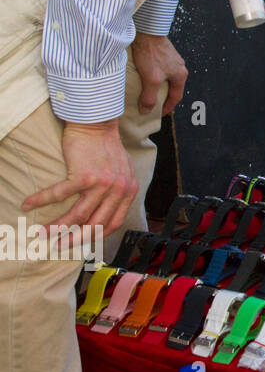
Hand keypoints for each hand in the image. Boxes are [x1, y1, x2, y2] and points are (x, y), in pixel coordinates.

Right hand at [22, 120, 135, 235]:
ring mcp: (103, 184)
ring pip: (77, 215)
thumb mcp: (123, 172)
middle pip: (95, 225)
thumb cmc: (106, 148)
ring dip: (56, 227)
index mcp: (129, 191)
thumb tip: (106, 211)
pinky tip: (28, 204)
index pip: (113, 223)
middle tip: (58, 247)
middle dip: (74, 239)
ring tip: (41, 234)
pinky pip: (59, 195)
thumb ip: (118, 191)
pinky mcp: (84, 175)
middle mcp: (119, 190)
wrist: (97, 125)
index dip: (95, 237)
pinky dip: (41, 200)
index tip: (80, 244)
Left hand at [131, 33, 187, 116]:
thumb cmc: (152, 54)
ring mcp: (172, 59)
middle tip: (152, 104)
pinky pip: (161, 69)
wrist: (147, 32)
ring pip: (166, 78)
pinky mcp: (163, 53)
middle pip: (172, 87)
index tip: (158, 114)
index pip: (176, 97)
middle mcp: (179, 67)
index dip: (167, 107)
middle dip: (163, 97)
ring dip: (157, 86)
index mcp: (181, 75)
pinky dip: (154, 76)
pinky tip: (144, 76)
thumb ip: (149, 97)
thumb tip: (146, 111)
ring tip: (146, 90)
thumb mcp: (151, 80)